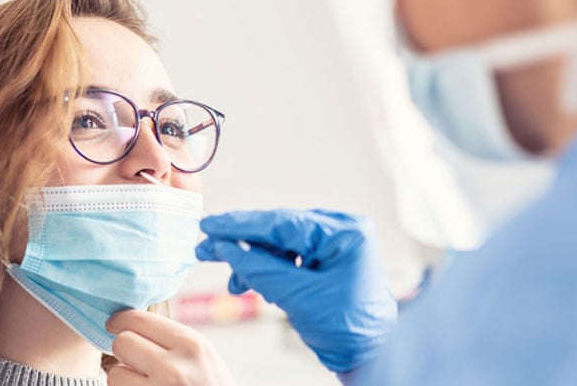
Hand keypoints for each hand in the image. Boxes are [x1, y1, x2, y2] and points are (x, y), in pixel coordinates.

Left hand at [105, 310, 236, 385]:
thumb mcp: (203, 356)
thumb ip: (171, 339)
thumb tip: (127, 323)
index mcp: (191, 345)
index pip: (137, 319)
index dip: (120, 321)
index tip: (114, 325)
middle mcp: (174, 368)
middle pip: (122, 343)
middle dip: (125, 352)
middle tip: (136, 362)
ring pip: (115, 373)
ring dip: (124, 380)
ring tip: (146, 385)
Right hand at [196, 209, 397, 372]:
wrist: (370, 354)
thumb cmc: (349, 327)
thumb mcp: (298, 297)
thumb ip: (260, 268)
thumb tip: (226, 248)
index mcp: (344, 233)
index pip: (282, 222)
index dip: (241, 225)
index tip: (210, 226)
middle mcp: (342, 231)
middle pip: (279, 231)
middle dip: (243, 245)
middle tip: (206, 249)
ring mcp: (335, 244)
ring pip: (281, 245)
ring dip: (255, 262)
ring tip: (235, 283)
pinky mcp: (328, 259)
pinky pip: (290, 257)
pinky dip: (270, 270)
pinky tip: (255, 284)